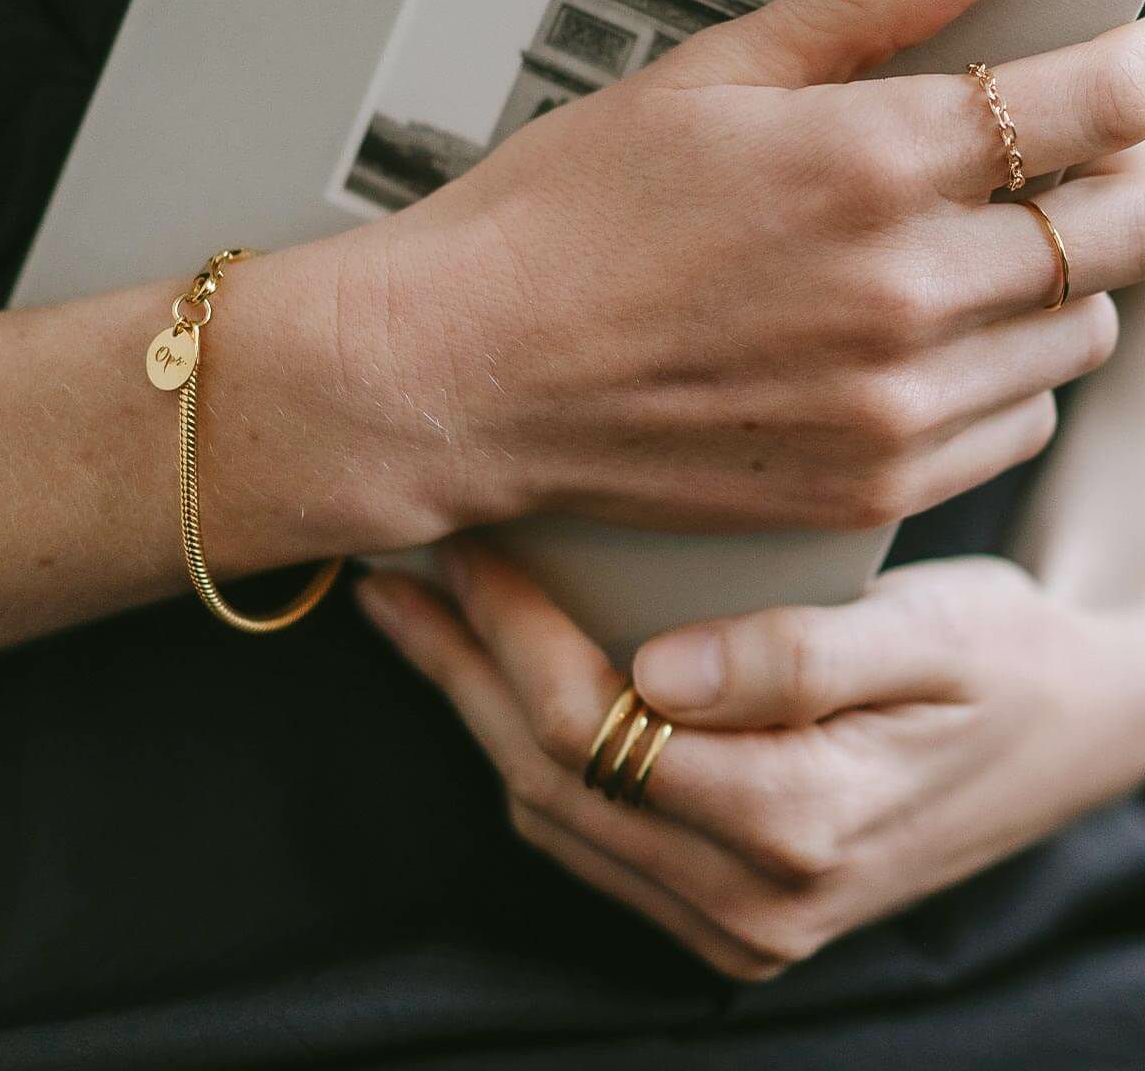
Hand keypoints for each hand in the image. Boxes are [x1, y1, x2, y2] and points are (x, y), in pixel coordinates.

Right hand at [355, 0, 1144, 543]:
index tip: (1134, 65)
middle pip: (1123, 225)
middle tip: (1059, 156)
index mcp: (867, 164)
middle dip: (1119, 178)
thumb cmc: (557, 225)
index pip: (1102, 105)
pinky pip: (1019, 425)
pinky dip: (1005, 374)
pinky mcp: (870, 484)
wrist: (465, 369)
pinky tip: (926, 338)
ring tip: (966, 249)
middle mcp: (902, 292)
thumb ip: (871, 1)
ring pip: (1082, 332)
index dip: (1142, 73)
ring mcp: (893, 403)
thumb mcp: (705, 75)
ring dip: (1055, 279)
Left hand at [355, 542, 1144, 978]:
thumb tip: (659, 669)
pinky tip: (502, 684)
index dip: (509, 632)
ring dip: (479, 710)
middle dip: (461, 669)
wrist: (1069, 732)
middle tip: (398, 576)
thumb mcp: (928, 636)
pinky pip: (594, 839)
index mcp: (797, 825)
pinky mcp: (734, 912)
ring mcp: (743, 923)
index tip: (465, 543)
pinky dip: (532, 755)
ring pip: (555, 818)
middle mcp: (757, 901)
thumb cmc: (1002, 663)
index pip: (595, 729)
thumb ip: (798, 660)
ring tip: (426, 619)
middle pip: (550, 781)